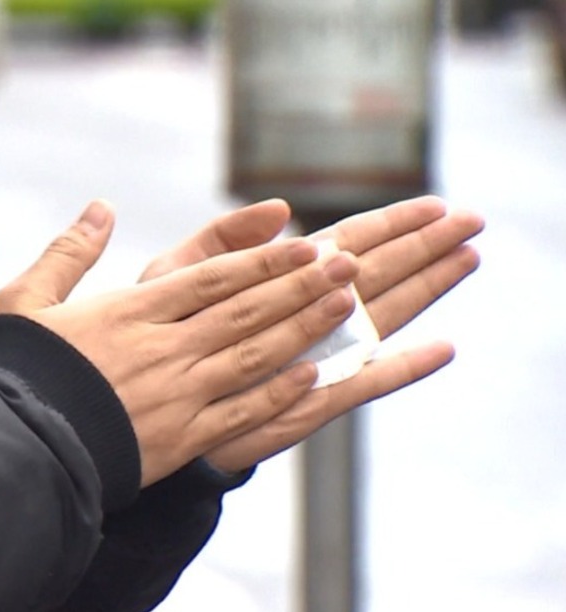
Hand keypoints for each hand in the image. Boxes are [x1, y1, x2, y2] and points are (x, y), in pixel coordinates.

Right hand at [0, 201, 361, 486]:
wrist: (11, 446)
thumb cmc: (14, 371)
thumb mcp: (24, 299)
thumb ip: (68, 252)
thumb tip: (101, 207)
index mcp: (128, 312)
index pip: (210, 278)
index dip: (262, 259)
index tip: (305, 241)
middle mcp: (161, 349)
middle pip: (244, 310)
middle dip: (299, 283)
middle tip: (347, 261)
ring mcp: (176, 395)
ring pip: (252, 354)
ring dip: (303, 326)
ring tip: (346, 302)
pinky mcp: (178, 438)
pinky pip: (241, 412)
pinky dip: (280, 391)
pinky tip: (314, 374)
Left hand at [137, 196, 484, 471]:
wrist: (142, 406)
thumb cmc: (158, 336)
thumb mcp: (180, 276)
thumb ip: (224, 241)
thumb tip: (279, 207)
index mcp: (277, 284)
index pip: (344, 246)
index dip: (388, 224)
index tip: (434, 203)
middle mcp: (303, 320)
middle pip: (375, 275)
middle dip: (422, 247)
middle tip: (473, 220)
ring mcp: (311, 358)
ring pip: (377, 320)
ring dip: (423, 290)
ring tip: (466, 259)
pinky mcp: (304, 402)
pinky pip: (357, 385)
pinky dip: (397, 370)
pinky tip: (438, 350)